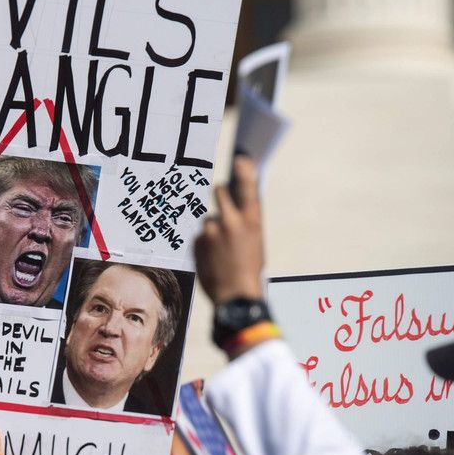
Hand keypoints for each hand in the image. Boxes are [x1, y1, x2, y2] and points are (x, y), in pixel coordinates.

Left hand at [194, 155, 263, 303]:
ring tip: (222, 249)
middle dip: (220, 194)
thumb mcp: (256, 241)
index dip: (243, 170)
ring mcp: (211, 231)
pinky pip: (200, 235)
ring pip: (209, 219)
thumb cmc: (250, 270)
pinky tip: (214, 257)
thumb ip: (245, 221)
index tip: (240, 158)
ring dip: (213, 228)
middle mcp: (230, 221)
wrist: (236, 296)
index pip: (247, 186)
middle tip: (222, 200)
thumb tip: (236, 204)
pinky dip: (205, 243)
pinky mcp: (197, 241)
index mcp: (252, 220)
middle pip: (218, 191)